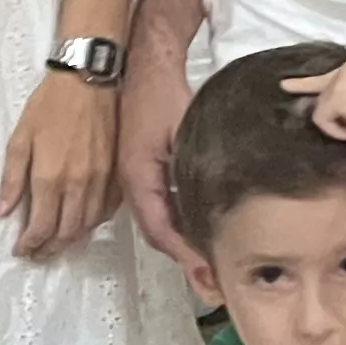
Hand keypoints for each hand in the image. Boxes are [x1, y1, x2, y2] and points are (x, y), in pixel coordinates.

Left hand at [0, 69, 116, 259]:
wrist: (89, 80)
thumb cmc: (51, 105)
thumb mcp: (20, 138)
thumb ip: (12, 178)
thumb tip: (4, 211)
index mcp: (51, 177)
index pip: (42, 227)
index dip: (30, 245)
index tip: (22, 251)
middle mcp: (79, 184)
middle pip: (67, 232)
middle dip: (51, 249)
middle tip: (39, 254)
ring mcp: (102, 180)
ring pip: (89, 224)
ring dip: (72, 239)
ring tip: (58, 243)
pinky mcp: (116, 172)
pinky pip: (108, 209)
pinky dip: (94, 222)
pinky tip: (84, 221)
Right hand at [118, 30, 200, 272]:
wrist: (143, 63)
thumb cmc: (162, 92)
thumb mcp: (183, 129)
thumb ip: (192, 168)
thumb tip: (213, 206)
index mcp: (137, 177)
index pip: (161, 229)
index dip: (185, 255)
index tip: (209, 273)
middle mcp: (132, 182)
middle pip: (157, 232)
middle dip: (184, 258)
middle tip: (213, 281)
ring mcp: (136, 176)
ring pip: (158, 221)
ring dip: (181, 244)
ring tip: (209, 265)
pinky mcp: (143, 168)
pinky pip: (159, 205)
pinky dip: (178, 224)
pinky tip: (199, 229)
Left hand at [289, 51, 345, 155]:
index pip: (329, 76)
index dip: (306, 84)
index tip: (284, 86)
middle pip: (324, 96)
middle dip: (335, 115)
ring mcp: (342, 79)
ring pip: (321, 109)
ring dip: (338, 125)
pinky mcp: (337, 96)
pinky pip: (321, 120)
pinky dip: (336, 131)